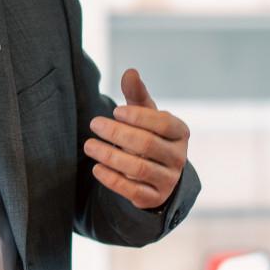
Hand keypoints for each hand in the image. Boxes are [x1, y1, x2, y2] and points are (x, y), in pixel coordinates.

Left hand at [84, 68, 189, 209]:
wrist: (157, 174)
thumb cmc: (149, 135)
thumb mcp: (146, 115)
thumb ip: (137, 95)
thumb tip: (130, 71)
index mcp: (180, 133)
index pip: (163, 124)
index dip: (139, 117)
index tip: (115, 111)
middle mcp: (178, 157)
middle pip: (148, 144)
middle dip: (118, 133)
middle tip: (94, 124)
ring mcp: (167, 180)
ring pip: (138, 168)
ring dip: (110, 156)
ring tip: (89, 145)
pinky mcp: (153, 198)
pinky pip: (132, 191)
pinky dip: (112, 179)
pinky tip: (96, 168)